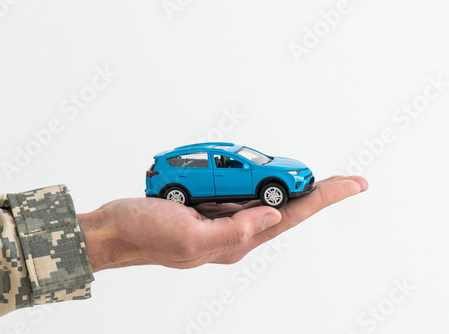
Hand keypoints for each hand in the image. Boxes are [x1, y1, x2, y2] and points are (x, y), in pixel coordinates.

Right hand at [77, 175, 367, 271]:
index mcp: (234, 240)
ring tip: (317, 181)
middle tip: (345, 180)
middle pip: (285, 210)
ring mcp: (219, 220)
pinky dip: (256, 182)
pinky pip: (239, 193)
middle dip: (315, 193)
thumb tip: (271, 218)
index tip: (353, 184)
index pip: (290, 216)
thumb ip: (234, 231)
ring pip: (263, 201)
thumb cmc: (143, 235)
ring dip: (289, 189)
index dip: (324, 198)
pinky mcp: (205, 209)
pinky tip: (262, 177)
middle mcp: (233, 232)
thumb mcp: (190, 238)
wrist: (113, 231)